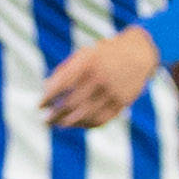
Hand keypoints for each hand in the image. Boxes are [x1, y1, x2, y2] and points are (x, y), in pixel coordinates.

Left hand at [40, 26, 160, 130]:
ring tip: (59, 125)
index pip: (61, 86)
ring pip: (86, 114)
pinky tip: (78, 124)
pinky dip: (88, 124)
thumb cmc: (104, 54)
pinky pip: (103, 119)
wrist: (138, 53)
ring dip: (70, 123)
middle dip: (56, 115)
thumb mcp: (83, 54)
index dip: (48, 98)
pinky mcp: (123, 102)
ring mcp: (113, 91)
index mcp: (87, 64)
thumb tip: (46, 87)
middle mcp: (100, 78)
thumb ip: (65, 70)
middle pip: (72, 103)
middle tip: (45, 121)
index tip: (39, 106)